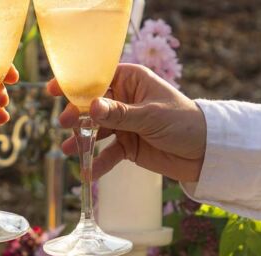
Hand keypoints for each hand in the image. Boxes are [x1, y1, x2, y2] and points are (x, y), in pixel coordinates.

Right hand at [48, 64, 205, 181]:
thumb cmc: (184, 123)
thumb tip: (91, 107)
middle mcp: (125, 100)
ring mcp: (125, 124)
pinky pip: (108, 153)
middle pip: (92, 105)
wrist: (206, 153)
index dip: (75, 83)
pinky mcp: (128, 146)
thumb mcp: (150, 116)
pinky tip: (88, 173)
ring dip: (82, 140)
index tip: (54, 90)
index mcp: (132, 81)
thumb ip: (119, 113)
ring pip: (96, 130)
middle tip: (65, 123)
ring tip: (68, 149)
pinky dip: (98, 163)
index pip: (98, 77)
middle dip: (76, 114)